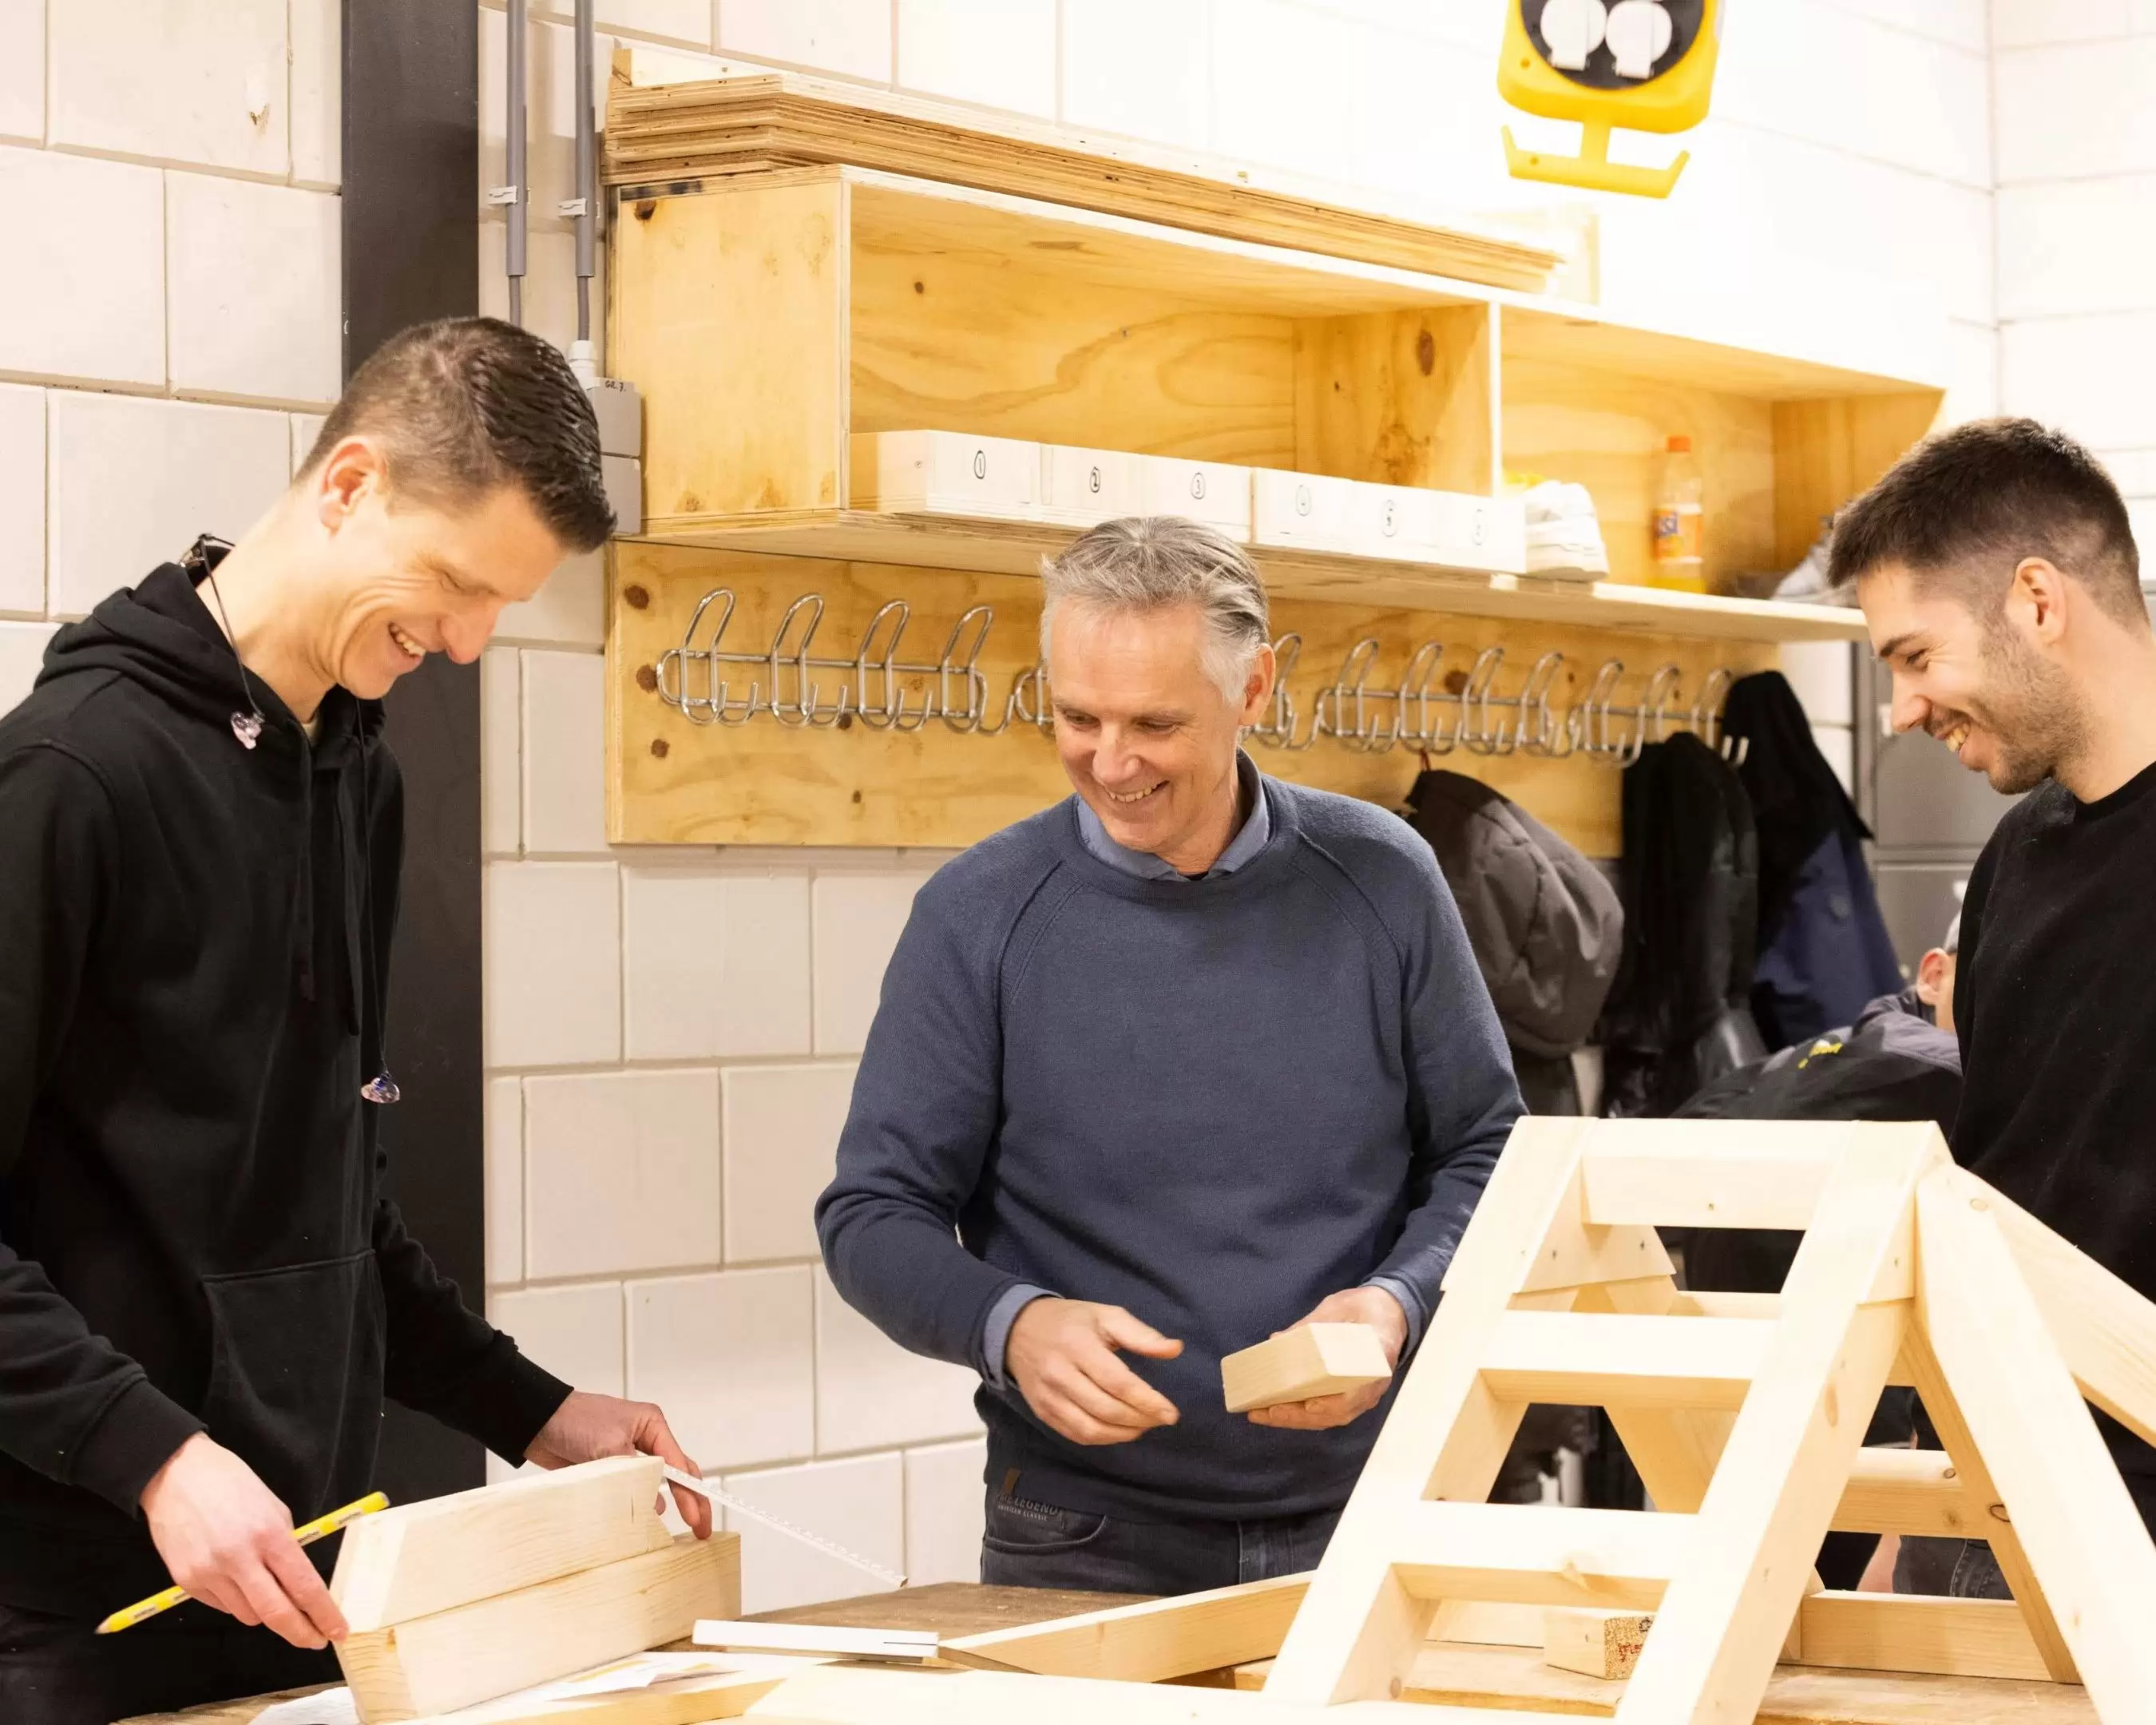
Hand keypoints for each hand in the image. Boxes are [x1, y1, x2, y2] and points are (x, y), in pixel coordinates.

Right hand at [139, 1434, 348, 1648]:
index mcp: (268, 1535)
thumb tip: (298, 1579)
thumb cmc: (231, 1483)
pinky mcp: (186, 1582)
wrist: (175, 1474)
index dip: (323, 1613)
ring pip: (248, 1615)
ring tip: (268, 1591)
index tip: (337, 1630)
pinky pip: (222, 1606)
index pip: (304, 1586)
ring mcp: (209, 1573)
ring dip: (265, 1611)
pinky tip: (237, 1580)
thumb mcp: (273, 1506)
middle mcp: (238, 1559)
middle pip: (276, 1613)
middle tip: (316, 1640)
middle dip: (300, 1633)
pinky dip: (237, 1601)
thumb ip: (286, 1544)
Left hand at [525, 1390, 712, 1538]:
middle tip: (700, 1529)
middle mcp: (646, 1440)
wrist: (538, 1422)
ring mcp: (628, 1456)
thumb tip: (657, 1507)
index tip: (696, 1520)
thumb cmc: (576, 1421)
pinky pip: (632, 1492)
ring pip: (656, 1485)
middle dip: (691, 1501)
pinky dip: (641, 1507)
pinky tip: (646, 1524)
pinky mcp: (611, 1471)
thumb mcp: (610, 1446)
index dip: (691, 1494)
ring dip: (669, 1505)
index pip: (680, 1464)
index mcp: (653, 1426)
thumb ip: (636, 1476)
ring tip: (682, 1531)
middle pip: (677, 1474)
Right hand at [1006, 1299, 1182, 1446]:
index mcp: (1078, 1345)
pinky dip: (1103, 1439)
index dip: (1148, 1401)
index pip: (1118, 1383)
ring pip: (1090, 1429)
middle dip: (1141, 1419)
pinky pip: (1076, 1435)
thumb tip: (1175, 1349)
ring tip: (1144, 1426)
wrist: (1018, 1330)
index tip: (1171, 1413)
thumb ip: (1141, 1335)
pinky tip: (1120, 1431)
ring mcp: (1048, 1397)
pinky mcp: (1042, 1412)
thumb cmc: (1071, 1321)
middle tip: (1162, 1419)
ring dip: (1124, 1434)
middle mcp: (1059, 1374)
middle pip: (1106, 1409)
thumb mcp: (1106, 1316)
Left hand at [1246, 1286, 1407, 1431]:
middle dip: (1300, 1415)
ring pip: (1332, 1417)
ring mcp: (1365, 1394)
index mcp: (1377, 1357)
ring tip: (1264, 1414)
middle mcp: (1374, 1384)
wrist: (1391, 1313)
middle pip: (1339, 1411)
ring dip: (1297, 1419)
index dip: (1335, 1402)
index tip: (1311, 1404)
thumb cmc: (1366, 1308)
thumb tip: (1276, 1340)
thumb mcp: (1339, 1307)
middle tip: (1269, 1411)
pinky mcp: (1353, 1396)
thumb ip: (1310, 1325)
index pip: (1360, 1389)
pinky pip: (1330, 1413)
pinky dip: (1303, 1415)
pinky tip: (1277, 1411)